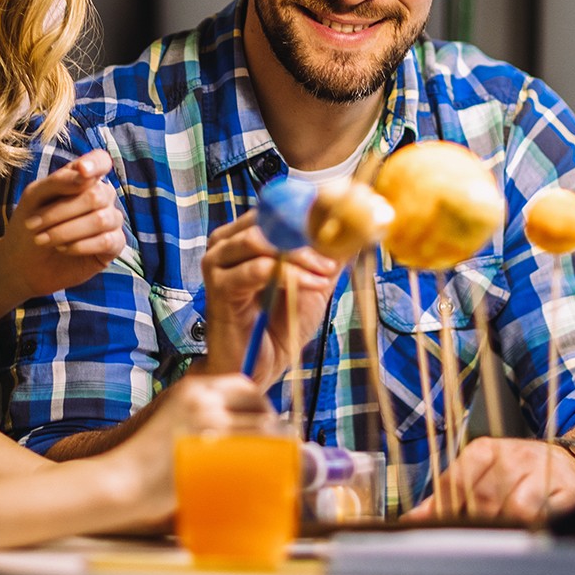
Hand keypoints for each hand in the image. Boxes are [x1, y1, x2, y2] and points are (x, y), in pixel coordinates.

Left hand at [0, 151, 124, 303]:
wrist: (22, 263)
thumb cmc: (29, 224)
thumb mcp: (34, 197)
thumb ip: (59, 181)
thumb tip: (85, 174)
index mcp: (83, 179)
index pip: (101, 161)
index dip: (96, 164)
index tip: (82, 171)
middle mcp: (102, 197)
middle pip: (96, 195)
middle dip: (60, 212)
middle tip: (32, 225)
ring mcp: (110, 220)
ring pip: (101, 219)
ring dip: (66, 231)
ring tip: (42, 240)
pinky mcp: (113, 246)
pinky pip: (107, 241)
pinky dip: (80, 245)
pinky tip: (63, 249)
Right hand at [115, 373, 269, 515]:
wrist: (121, 479)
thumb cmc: (146, 459)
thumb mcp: (174, 419)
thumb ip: (204, 417)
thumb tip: (239, 432)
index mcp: (194, 387)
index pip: (244, 386)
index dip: (261, 406)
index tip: (267, 425)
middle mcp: (202, 397)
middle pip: (258, 404)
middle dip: (273, 425)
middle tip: (276, 447)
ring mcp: (207, 420)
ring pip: (262, 428)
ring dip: (274, 445)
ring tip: (275, 463)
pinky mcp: (210, 446)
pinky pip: (253, 451)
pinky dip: (265, 462)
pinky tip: (265, 474)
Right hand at [198, 210, 338, 386]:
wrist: (256, 368)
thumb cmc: (278, 326)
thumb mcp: (312, 282)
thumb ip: (327, 254)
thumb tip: (357, 230)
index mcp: (242, 234)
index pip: (275, 206)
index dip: (308, 209)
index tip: (342, 218)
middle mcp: (224, 242)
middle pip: (267, 219)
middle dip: (307, 230)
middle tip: (338, 245)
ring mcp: (217, 263)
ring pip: (261, 240)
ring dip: (301, 254)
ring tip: (326, 270)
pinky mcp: (219, 288)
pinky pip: (260, 270)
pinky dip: (293, 274)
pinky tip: (315, 284)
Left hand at [406, 437, 574, 525]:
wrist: (571, 468)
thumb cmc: (519, 477)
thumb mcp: (480, 476)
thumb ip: (446, 498)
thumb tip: (412, 520)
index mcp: (485, 449)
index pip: (456, 480)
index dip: (447, 510)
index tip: (446, 529)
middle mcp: (513, 455)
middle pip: (482, 497)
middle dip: (473, 524)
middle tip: (470, 542)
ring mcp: (541, 471)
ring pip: (512, 507)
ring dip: (501, 528)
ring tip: (496, 541)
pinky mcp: (567, 491)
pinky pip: (542, 514)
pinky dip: (529, 528)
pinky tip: (523, 536)